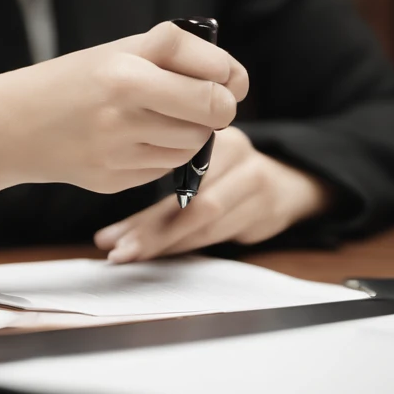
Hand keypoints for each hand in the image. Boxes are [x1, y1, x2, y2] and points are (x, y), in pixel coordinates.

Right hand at [0, 20, 248, 211]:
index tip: (229, 79)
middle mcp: (122, 110)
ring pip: (194, 146)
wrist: (13, 124)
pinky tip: (139, 139)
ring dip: (193, 133)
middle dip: (219, 108)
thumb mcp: (119, 50)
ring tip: (165, 117)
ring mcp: (117, 150)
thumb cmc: (76, 79)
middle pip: (212, 114)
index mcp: (126, 69)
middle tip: (208, 102)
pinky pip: (166, 170)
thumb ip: (175, 56)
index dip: (232, 78)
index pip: (214, 76)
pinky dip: (165, 155)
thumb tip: (234, 81)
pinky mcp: (114, 180)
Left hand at [93, 127, 332, 260]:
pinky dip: (191, 246)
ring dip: (169, 244)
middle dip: (152, 233)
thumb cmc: (226, 175)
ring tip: (133, 256)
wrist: (286, 182)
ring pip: (207, 222)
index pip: (174, 176)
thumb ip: (161, 198)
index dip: (141, 212)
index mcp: (217, 137)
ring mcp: (257, 184)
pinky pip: (223, 234)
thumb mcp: (199, 169)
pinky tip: (165, 256)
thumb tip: (107, 234)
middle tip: (119, 252)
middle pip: (193, 203)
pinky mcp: (267, 211)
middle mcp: (240, 156)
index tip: (107, 237)